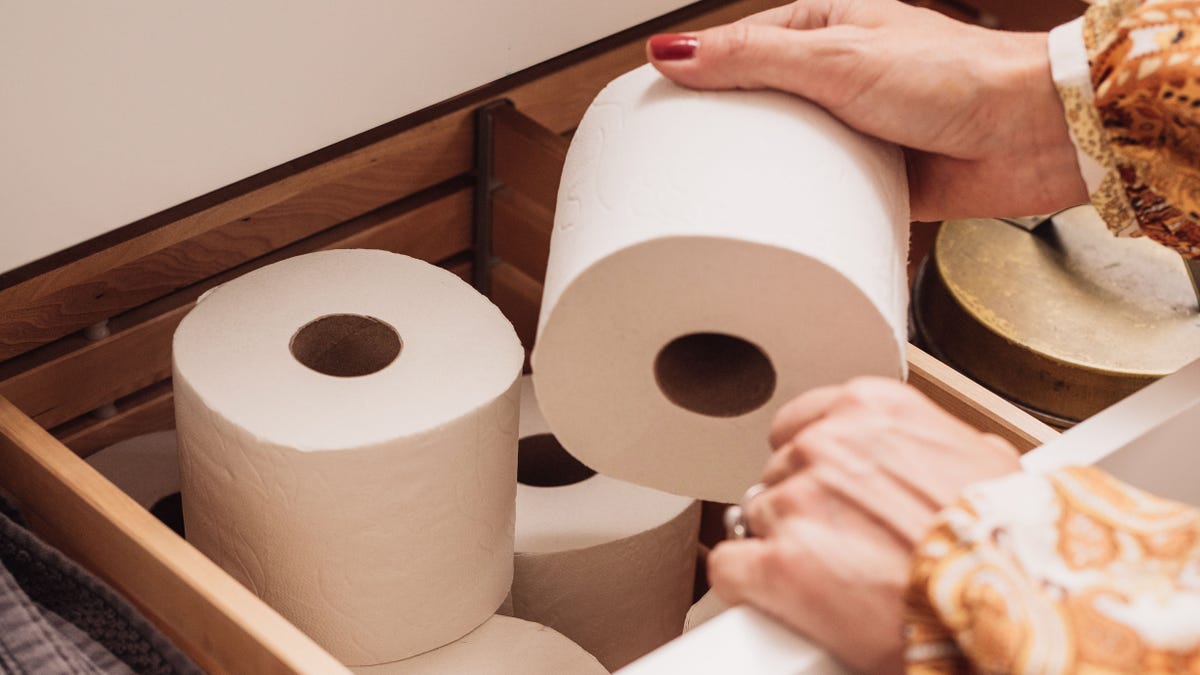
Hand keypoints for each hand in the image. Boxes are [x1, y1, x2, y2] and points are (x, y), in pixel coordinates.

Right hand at [646, 0, 1087, 220]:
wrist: (1030, 137)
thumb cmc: (957, 77)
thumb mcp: (835, 58)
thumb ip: (751, 58)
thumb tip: (673, 51)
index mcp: (823, 29)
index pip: (736, 48)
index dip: (691, 74)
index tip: (650, 104)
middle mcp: (835, 77)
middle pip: (754, 104)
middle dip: (721, 130)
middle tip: (674, 160)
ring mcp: (852, 128)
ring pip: (784, 152)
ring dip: (760, 172)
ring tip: (714, 196)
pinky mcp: (872, 178)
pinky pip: (820, 194)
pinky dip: (800, 206)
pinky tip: (775, 218)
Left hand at [707, 377, 1019, 672]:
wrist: (1014, 608)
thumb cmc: (1008, 543)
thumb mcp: (990, 466)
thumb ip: (941, 447)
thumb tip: (949, 456)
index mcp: (871, 410)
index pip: (800, 423)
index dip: (809, 464)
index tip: (821, 488)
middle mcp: (825, 447)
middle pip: (778, 475)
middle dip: (803, 509)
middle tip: (842, 544)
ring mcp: (797, 504)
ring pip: (754, 519)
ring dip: (782, 547)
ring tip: (830, 577)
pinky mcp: (777, 565)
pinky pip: (730, 567)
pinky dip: (747, 586)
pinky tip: (778, 598)